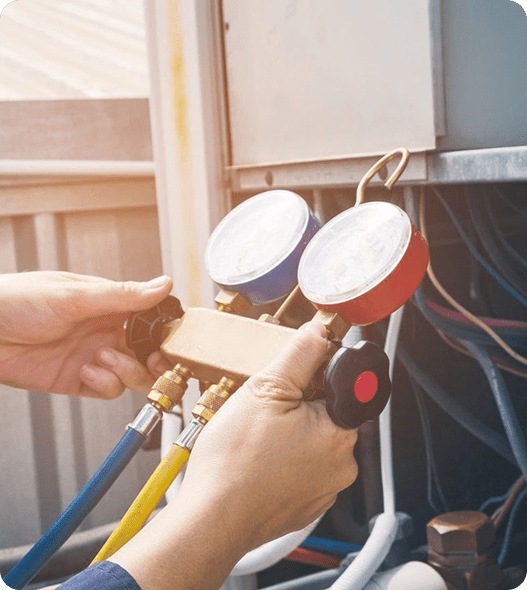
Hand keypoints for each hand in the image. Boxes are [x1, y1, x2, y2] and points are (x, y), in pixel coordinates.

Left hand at [0, 271, 174, 397]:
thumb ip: (123, 295)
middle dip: (155, 359)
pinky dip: (105, 384)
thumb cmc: (19, 300)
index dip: (165, 331)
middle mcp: (107, 330)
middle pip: (148, 351)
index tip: (171, 340)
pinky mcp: (79, 380)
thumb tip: (163, 284)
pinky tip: (87, 372)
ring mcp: (94, 356)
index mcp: (110, 304)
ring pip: (133, 373)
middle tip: (153, 360)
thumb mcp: (75, 296)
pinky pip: (109, 389)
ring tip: (104, 359)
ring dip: (127, 370)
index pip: (151, 318)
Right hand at [110, 321, 357, 589]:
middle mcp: (342, 464)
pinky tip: (258, 458)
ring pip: (313, 441)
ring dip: (291, 432)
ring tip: (257, 436)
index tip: (293, 380)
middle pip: (327, 413)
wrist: (211, 519)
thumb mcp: (264, 390)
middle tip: (266, 409)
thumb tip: (318, 333)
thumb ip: (298, 355)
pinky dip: (285, 459)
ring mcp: (325, 488)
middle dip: (300, 404)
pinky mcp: (307, 504)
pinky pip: (303, 468)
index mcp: (339, 432)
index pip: (344, 387)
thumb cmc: (234, 463)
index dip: (315, 376)